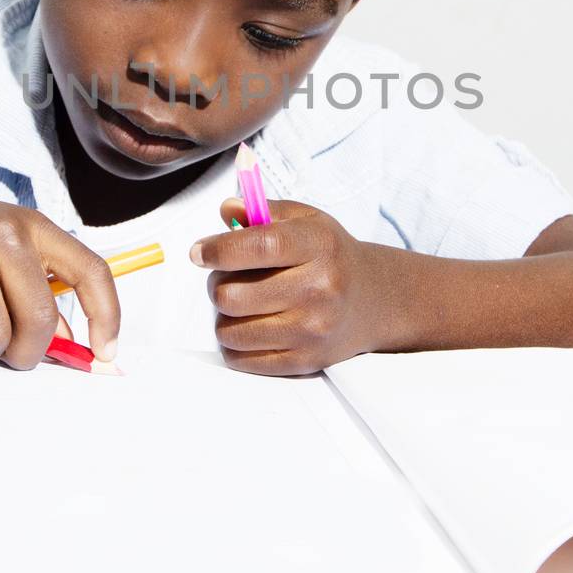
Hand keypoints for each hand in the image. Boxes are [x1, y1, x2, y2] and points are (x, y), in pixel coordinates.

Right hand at [0, 181, 118, 367]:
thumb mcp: (3, 248)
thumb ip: (38, 291)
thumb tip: (71, 347)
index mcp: (32, 225)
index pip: (90, 272)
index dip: (106, 318)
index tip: (104, 353)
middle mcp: (2, 235)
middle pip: (39, 322)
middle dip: (26, 353)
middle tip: (8, 352)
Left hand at [189, 198, 402, 375]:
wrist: (374, 300)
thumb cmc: (330, 256)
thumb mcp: (307, 220)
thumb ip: (264, 211)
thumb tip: (227, 210)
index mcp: (319, 246)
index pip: (260, 246)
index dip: (219, 249)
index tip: (199, 252)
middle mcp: (319, 289)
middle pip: (233, 294)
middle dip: (217, 283)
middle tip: (229, 278)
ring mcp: (312, 330)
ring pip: (230, 330)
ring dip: (224, 315)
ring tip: (242, 302)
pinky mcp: (304, 361)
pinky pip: (241, 358)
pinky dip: (234, 343)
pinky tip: (250, 326)